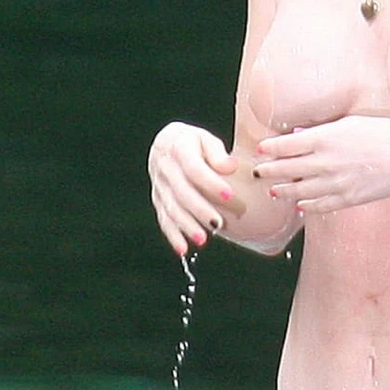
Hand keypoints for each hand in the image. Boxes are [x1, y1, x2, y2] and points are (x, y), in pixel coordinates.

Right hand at [147, 122, 235, 255]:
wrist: (166, 143)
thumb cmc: (194, 142)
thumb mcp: (205, 138)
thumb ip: (217, 153)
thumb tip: (231, 167)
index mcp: (178, 148)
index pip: (194, 168)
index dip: (211, 182)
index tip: (230, 194)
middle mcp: (164, 167)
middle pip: (182, 192)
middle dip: (200, 210)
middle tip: (218, 224)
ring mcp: (159, 185)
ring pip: (171, 208)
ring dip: (186, 226)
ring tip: (203, 240)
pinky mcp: (157, 199)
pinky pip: (163, 219)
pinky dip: (172, 235)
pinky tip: (183, 250)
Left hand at [253, 116, 389, 213]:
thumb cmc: (383, 133)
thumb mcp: (350, 122)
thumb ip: (322, 131)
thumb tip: (299, 136)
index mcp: (324, 138)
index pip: (285, 146)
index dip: (269, 149)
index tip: (261, 150)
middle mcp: (325, 161)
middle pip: (285, 169)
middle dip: (268, 171)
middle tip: (257, 172)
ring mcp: (335, 183)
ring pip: (298, 191)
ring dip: (283, 191)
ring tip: (274, 190)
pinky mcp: (347, 199)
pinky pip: (319, 205)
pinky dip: (306, 205)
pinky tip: (300, 204)